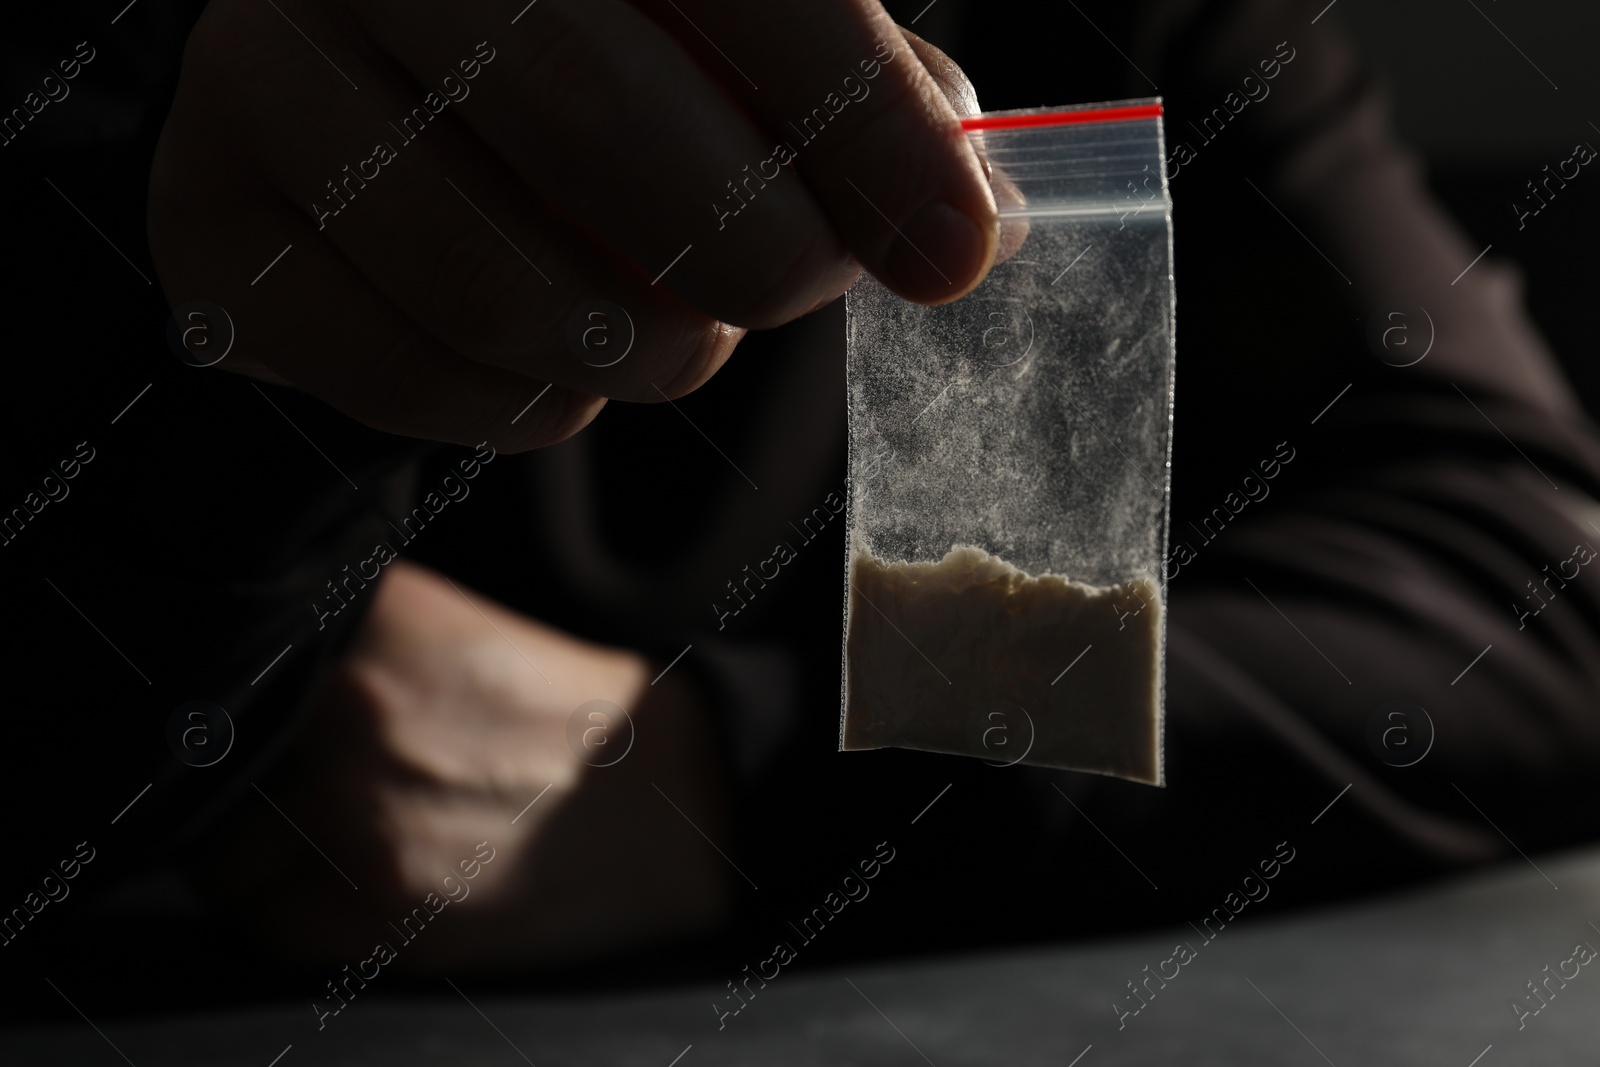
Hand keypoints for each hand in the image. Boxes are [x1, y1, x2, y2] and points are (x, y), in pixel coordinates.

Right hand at [150, 0, 998, 450]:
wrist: (353, 94)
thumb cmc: (578, 59)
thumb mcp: (719, 39)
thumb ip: (849, 96)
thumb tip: (971, 219)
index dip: (865, 124)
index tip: (954, 251)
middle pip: (610, 128)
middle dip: (758, 260)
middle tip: (792, 294)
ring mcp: (258, 75)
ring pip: (506, 287)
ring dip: (645, 356)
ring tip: (674, 337)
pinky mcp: (209, 224)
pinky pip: (415, 378)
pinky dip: (528, 406)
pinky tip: (557, 365)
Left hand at [211, 560, 731, 970]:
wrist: (681, 799)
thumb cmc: (575, 714)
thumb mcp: (460, 632)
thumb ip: (356, 641)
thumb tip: (260, 677)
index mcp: (384, 626)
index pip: (240, 668)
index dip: (238, 701)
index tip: (253, 720)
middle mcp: (361, 714)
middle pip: (224, 762)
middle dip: (243, 778)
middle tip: (279, 786)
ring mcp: (368, 820)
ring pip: (227, 851)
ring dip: (251, 849)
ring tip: (316, 839)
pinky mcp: (389, 913)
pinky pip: (269, 924)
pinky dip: (284, 911)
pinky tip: (338, 889)